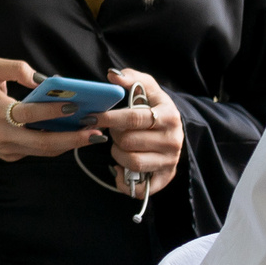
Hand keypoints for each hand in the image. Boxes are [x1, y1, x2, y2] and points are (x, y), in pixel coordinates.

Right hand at [0, 58, 104, 161]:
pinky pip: (37, 151)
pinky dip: (56, 144)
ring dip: (70, 144)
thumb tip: (42, 79)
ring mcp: (6, 149)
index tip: (76, 105)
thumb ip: (15, 67)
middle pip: (43, 142)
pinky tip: (73, 135)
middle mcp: (2, 135)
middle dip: (73, 138)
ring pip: (44, 151)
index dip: (53, 110)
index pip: (29, 114)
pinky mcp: (10, 155)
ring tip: (92, 134)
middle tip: (96, 131)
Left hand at [90, 67, 182, 201]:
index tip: (91, 118)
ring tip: (118, 146)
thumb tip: (113, 76)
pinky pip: (140, 188)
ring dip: (117, 155)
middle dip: (114, 136)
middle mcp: (173, 140)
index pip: (133, 118)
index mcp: (169, 115)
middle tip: (113, 131)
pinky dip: (125, 180)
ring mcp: (170, 161)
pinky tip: (120, 169)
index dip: (109, 118)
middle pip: (129, 141)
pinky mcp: (165, 177)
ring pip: (132, 162)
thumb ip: (131, 78)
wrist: (174, 128)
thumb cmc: (155, 106)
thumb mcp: (148, 88)